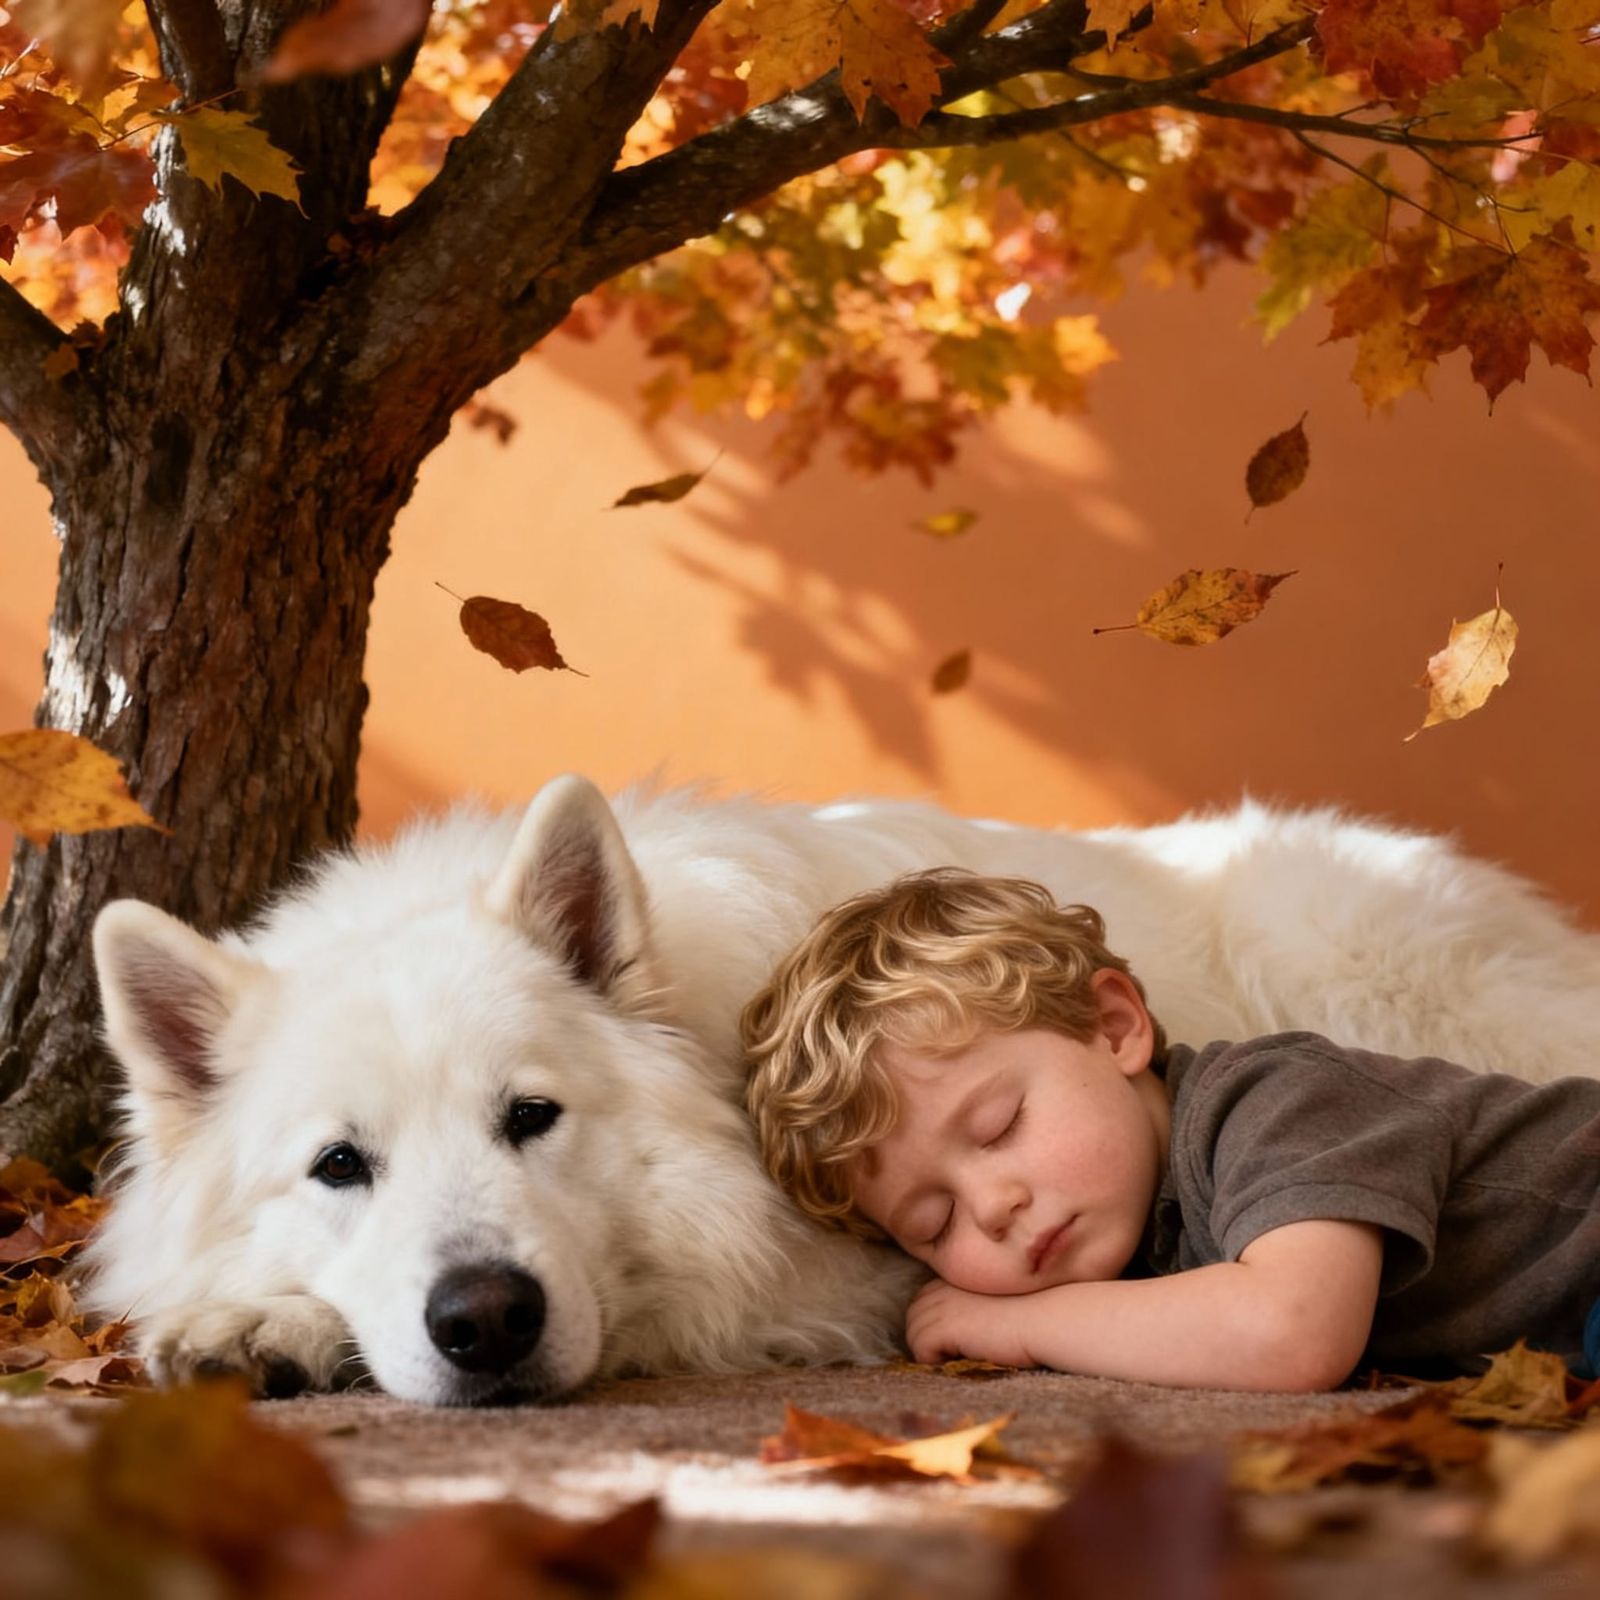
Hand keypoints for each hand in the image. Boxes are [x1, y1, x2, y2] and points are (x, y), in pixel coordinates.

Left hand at [904, 1278, 1035, 1367]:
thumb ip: (970, 1309)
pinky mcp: (944, 1324)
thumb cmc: (1034, 1316)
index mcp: (956, 1276)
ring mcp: (941, 1303)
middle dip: (930, 1339)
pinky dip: (937, 1362)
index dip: (937, 1326)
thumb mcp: (994, 1305)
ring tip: (965, 1358)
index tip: (960, 1341)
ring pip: (914, 1335)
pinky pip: (921, 1350)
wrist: (1048, 1319)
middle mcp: (943, 1285)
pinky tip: (967, 1359)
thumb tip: (953, 1335)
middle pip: (914, 1318)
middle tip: (959, 1355)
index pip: (924, 1303)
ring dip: (934, 1353)